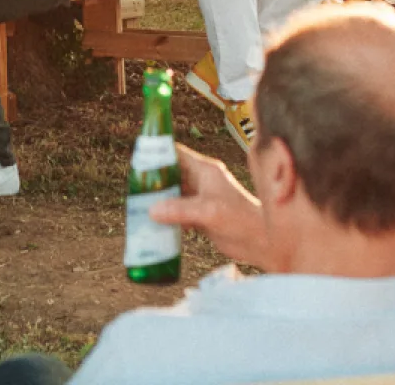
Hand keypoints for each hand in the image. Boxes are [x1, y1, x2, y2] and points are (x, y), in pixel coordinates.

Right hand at [149, 145, 275, 267]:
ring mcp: (201, 199)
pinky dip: (166, 215)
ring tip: (137, 206)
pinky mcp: (200, 216)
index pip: (176, 154)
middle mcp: (202, 181)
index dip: (158, 153)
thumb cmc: (241, 220)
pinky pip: (177, 211)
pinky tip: (153, 223)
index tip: (138, 160)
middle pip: (171, 174)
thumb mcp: (209, 211)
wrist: (261, 242)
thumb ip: (180, 209)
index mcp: (205, 170)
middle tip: (133, 188)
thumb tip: (152, 210)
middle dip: (153, 180)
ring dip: (158, 199)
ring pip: (173, 194)